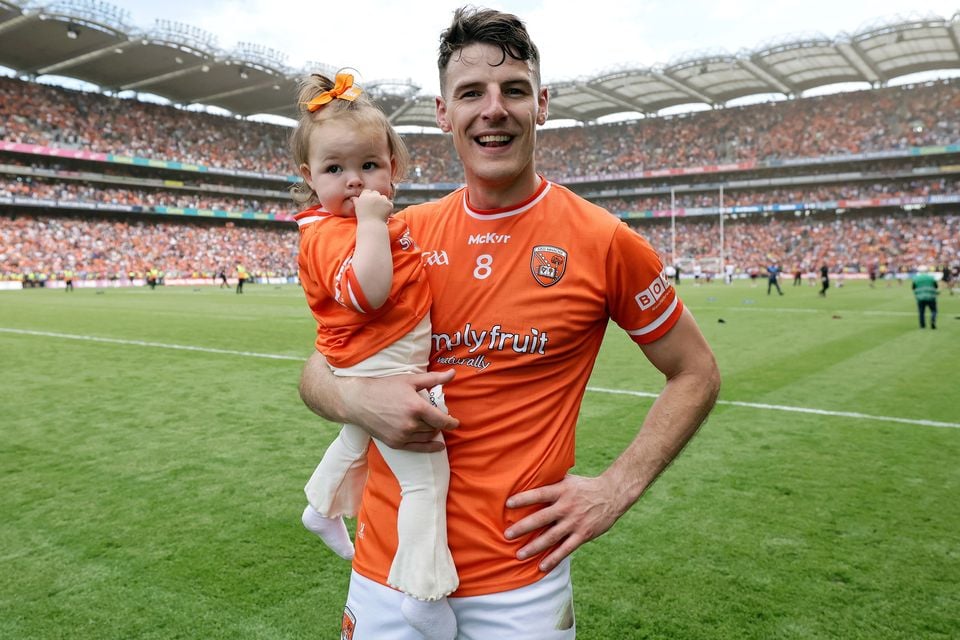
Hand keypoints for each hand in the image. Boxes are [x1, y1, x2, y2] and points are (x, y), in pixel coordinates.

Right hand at [340, 369, 457, 451]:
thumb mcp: (409, 380)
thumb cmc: (384, 387)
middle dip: (438, 422)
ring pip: (427, 437)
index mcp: (416, 407)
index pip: (442, 420)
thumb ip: (433, 379)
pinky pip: (418, 448)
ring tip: (431, 424)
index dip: (451, 422)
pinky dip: (429, 447)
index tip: (455, 422)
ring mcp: (402, 435)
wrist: (358, 401)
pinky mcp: (395, 443)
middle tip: (435, 415)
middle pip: (434, 427)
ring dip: (432, 432)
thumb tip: (452, 373)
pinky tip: (437, 446)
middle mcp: (411, 424)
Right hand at [353, 189, 392, 222]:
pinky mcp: (388, 204)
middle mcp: (374, 196)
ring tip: (379, 211)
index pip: (368, 191)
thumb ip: (356, 201)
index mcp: (365, 196)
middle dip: (376, 198)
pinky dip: (387, 207)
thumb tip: (352, 197)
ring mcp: (382, 199)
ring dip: (382, 201)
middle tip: (375, 207)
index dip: (368, 197)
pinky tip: (384, 213)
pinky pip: (389, 203)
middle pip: (376, 193)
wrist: (372, 226)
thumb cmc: (363, 218)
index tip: (369, 203)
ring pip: (383, 197)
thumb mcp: (358, 209)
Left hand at [504, 474, 622, 572]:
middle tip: (507, 535)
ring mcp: (575, 522)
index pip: (539, 494)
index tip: (507, 504)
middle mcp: (567, 506)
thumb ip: (551, 481)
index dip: (524, 499)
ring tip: (519, 555)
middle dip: (523, 527)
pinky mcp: (583, 535)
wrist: (612, 495)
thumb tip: (529, 477)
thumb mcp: (568, 480)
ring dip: (534, 547)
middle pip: (541, 518)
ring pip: (551, 537)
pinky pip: (566, 549)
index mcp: (562, 490)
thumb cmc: (584, 487)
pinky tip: (541, 566)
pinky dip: (553, 559)